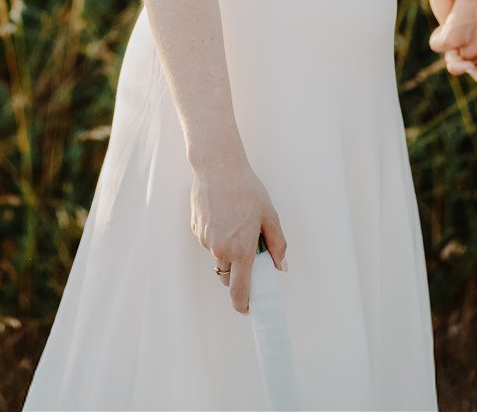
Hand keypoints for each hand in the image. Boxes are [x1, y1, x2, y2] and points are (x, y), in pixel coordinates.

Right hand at [190, 158, 286, 314]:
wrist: (217, 167)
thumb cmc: (246, 189)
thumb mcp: (269, 216)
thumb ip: (277, 245)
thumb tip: (280, 267)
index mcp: (241, 249)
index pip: (239, 289)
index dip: (243, 304)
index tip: (247, 310)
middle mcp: (220, 249)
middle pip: (227, 276)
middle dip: (236, 273)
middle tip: (248, 255)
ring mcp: (206, 240)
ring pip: (218, 256)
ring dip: (228, 250)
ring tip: (236, 222)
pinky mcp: (196, 230)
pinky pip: (209, 241)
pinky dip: (217, 236)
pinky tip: (224, 215)